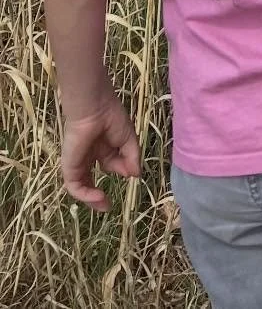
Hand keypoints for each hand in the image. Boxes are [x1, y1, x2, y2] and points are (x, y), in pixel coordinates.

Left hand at [60, 92, 139, 210]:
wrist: (95, 109)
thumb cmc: (112, 118)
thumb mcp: (128, 139)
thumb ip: (132, 157)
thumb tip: (137, 175)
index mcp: (102, 147)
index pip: (110, 165)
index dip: (122, 170)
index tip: (132, 174)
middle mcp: (89, 156)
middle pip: (91, 180)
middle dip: (98, 195)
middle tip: (108, 206)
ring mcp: (78, 162)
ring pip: (82, 186)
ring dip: (92, 199)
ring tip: (104, 205)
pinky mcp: (69, 167)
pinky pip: (75, 186)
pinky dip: (86, 195)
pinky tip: (99, 196)